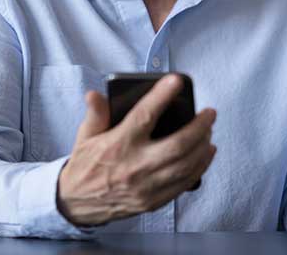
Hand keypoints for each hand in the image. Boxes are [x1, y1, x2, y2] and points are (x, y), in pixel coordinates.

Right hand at [56, 74, 216, 226]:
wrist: (76, 204)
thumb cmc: (85, 165)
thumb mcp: (85, 136)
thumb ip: (95, 114)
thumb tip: (95, 94)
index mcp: (117, 144)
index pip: (144, 115)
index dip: (162, 96)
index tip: (176, 81)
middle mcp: (134, 166)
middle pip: (177, 144)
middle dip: (199, 126)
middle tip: (210, 113)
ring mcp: (146, 186)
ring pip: (186, 165)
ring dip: (203, 146)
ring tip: (209, 131)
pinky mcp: (152, 201)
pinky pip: (183, 183)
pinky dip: (200, 167)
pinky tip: (206, 154)